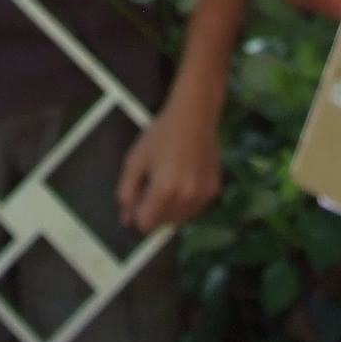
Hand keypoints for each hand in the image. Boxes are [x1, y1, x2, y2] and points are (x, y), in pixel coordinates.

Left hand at [115, 89, 222, 232]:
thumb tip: (126, 220)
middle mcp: (185, 198)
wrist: (194, 117)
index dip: (138, 213)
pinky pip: (194, 209)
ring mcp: (202, 196)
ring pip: (179, 219)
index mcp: (163, 190)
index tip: (139, 196)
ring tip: (168, 180)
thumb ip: (127, 192)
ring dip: (170, 209)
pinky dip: (185, 202)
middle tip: (153, 184)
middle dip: (153, 211)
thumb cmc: (160, 135)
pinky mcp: (213, 191)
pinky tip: (183, 179)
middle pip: (162, 224)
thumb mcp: (135, 160)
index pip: (146, 224)